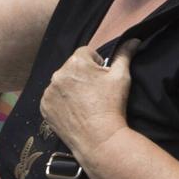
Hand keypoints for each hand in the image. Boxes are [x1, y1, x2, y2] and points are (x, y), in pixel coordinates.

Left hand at [40, 41, 139, 161]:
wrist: (99, 139)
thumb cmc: (112, 105)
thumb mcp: (122, 77)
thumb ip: (124, 54)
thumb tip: (133, 39)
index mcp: (76, 62)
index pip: (86, 53)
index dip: (96, 64)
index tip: (101, 79)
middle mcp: (58, 73)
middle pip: (72, 67)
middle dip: (82, 75)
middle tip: (94, 93)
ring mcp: (49, 91)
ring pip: (61, 82)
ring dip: (70, 88)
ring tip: (84, 103)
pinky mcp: (44, 107)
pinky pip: (53, 98)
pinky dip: (61, 102)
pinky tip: (74, 111)